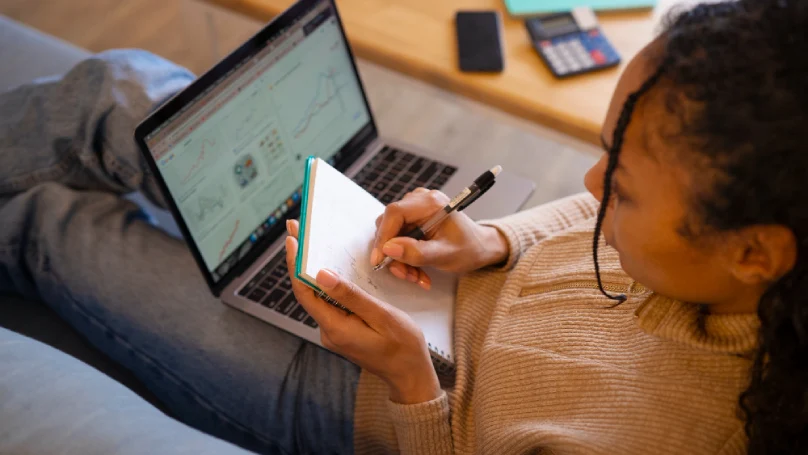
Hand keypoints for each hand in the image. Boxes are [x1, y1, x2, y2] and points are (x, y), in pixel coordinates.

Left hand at [285, 220, 441, 404]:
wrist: (410, 375)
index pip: (305, 292)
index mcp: (336, 328)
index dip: (295, 263)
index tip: (292, 238)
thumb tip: (321, 274)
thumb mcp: (382, 316)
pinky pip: (330, 303)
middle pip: (307, 291)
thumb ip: (351, 296)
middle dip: (301, 260)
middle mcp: (329, 331)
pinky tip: (331, 267)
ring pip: (318, 296)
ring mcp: (334, 332)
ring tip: (311, 242)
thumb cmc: (403, 347)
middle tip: (297, 229)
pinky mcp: (342, 331)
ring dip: (313, 269)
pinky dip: (327, 283)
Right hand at [372, 188, 508, 288]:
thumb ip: (417, 253)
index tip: (379, 260)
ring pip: (391, 234)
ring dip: (400, 259)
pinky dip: (404, 256)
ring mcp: (414, 208)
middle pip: (390, 225)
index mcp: (430, 202)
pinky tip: (417, 269)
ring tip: (417, 276)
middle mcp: (419, 200)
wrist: (479, 247)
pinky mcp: (412, 218)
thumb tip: (388, 249)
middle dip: (395, 255)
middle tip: (408, 275)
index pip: (394, 213)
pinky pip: (397, 237)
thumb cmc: (469, 248)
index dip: (383, 237)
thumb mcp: (445, 255)